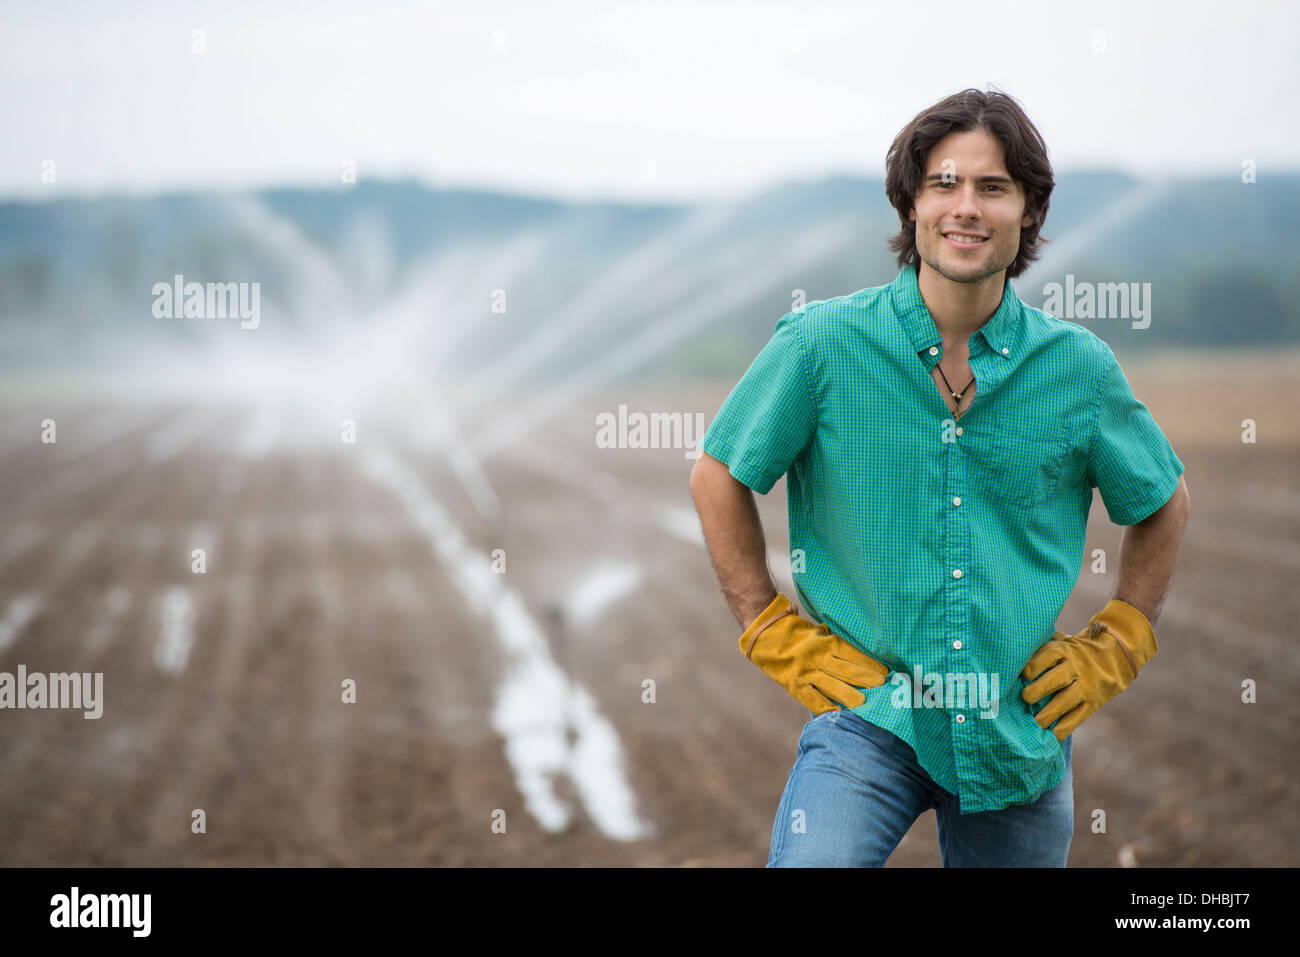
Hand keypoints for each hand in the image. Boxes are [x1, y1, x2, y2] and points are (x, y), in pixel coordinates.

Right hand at [738, 593, 890, 714]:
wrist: (763, 632)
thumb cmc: (794, 631)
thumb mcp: (817, 631)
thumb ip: (834, 643)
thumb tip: (856, 656)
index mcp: (824, 641)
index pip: (851, 653)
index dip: (868, 663)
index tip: (884, 672)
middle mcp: (816, 657)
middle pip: (845, 670)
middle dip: (864, 680)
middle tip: (882, 688)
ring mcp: (804, 672)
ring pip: (831, 686)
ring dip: (849, 695)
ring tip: (865, 703)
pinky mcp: (793, 684)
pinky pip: (811, 698)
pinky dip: (824, 707)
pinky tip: (836, 714)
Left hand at [1021, 598, 1157, 740]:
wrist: (1116, 658)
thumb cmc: (1076, 650)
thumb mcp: (1062, 640)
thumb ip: (1041, 643)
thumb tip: (1013, 647)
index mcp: (1065, 650)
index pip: (1047, 656)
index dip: (1032, 666)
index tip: (1022, 675)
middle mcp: (1075, 668)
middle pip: (1055, 679)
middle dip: (1037, 690)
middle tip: (1025, 698)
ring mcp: (1085, 687)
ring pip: (1066, 702)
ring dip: (1048, 714)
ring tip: (1034, 722)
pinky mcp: (1093, 703)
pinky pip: (1078, 717)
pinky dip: (1064, 727)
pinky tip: (1051, 734)